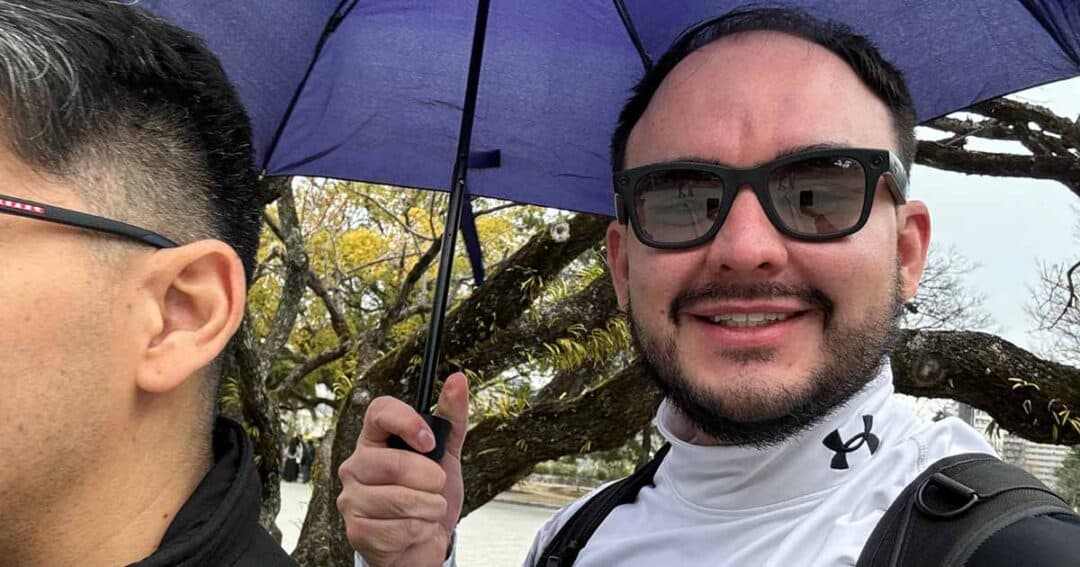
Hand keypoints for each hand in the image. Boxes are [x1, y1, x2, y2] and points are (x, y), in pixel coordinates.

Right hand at [338, 373, 469, 566]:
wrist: (424, 543)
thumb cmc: (430, 495)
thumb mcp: (447, 454)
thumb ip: (452, 418)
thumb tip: (458, 379)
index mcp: (374, 440)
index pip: (378, 411)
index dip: (406, 421)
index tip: (429, 440)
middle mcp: (356, 466)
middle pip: (394, 462)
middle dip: (431, 480)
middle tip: (436, 487)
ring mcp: (351, 499)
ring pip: (401, 500)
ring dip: (430, 508)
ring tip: (427, 510)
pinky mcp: (356, 531)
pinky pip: (400, 528)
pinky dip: (420, 531)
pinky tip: (415, 529)